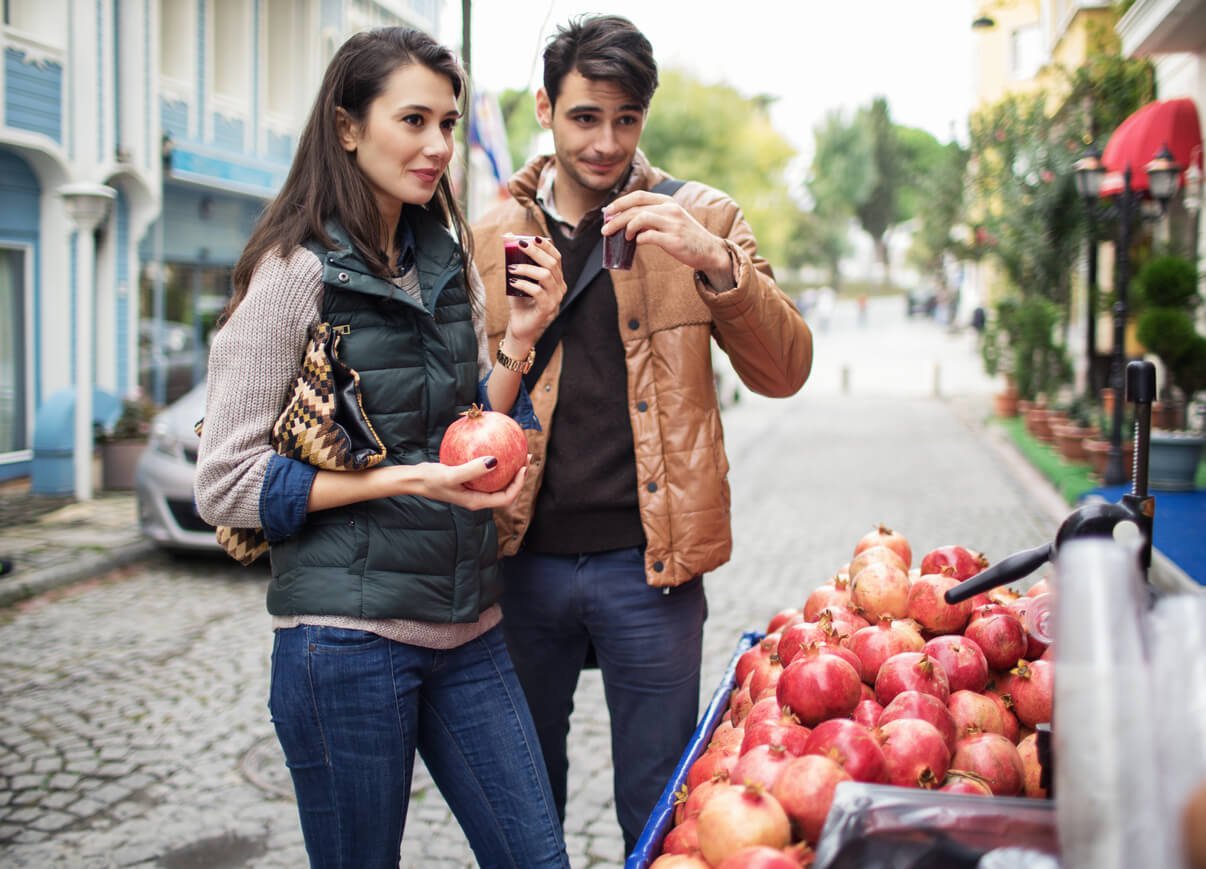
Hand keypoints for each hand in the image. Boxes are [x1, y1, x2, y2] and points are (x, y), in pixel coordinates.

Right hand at [413, 455, 528, 509]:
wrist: (414, 480)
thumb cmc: (431, 479)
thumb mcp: (451, 475)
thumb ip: (472, 470)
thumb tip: (495, 461)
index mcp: (477, 502)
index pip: (506, 498)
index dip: (518, 485)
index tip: (523, 467)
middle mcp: (477, 498)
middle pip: (505, 490)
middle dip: (519, 476)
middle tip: (525, 456)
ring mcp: (473, 490)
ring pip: (497, 481)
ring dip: (509, 468)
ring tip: (516, 451)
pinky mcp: (468, 480)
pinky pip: (486, 472)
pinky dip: (493, 462)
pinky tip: (494, 446)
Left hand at [503, 235, 564, 346]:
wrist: (521, 327)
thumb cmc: (521, 302)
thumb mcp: (518, 278)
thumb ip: (516, 260)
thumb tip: (508, 237)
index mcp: (556, 279)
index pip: (557, 257)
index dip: (546, 246)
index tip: (533, 238)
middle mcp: (559, 287)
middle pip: (552, 263)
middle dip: (535, 252)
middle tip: (519, 246)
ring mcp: (555, 298)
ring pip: (546, 275)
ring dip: (527, 268)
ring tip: (512, 268)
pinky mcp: (547, 309)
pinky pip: (538, 291)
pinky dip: (524, 284)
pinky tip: (513, 282)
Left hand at [603, 191, 732, 284]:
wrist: (709, 251)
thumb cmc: (686, 237)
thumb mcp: (671, 220)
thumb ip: (652, 218)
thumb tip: (626, 223)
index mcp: (668, 202)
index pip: (639, 196)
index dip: (620, 202)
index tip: (608, 212)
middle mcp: (670, 210)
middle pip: (636, 208)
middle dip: (616, 219)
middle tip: (605, 230)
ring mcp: (673, 224)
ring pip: (640, 219)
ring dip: (626, 228)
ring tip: (622, 237)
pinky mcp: (674, 240)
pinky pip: (649, 236)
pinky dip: (639, 240)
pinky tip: (636, 243)